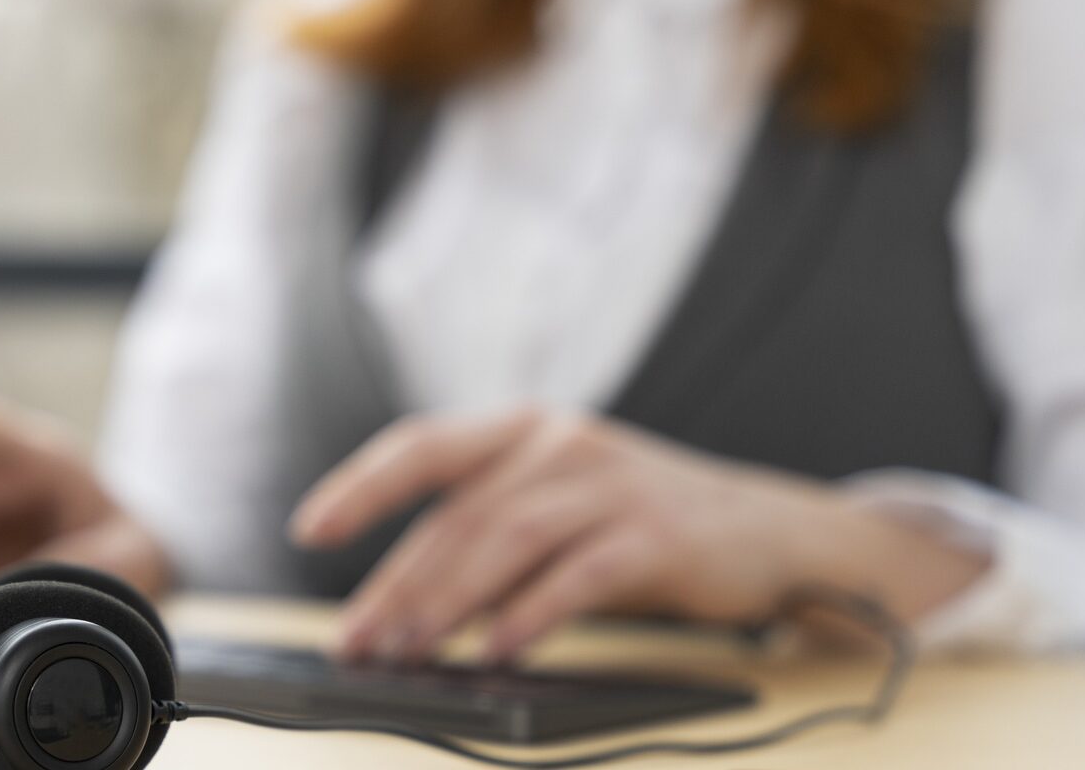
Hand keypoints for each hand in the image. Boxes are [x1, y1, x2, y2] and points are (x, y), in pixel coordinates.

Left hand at [290, 407, 987, 663]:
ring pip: (507, 539)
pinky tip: (500, 651)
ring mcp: (610, 484)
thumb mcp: (559, 512)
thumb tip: (404, 614)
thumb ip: (490, 542)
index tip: (308, 529)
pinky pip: (579, 574)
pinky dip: (534, 614)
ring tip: (410, 652)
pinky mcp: (657, 534)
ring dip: (450, 601)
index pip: (421, 448)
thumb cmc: (644, 527)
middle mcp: (560, 444)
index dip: (360, 485)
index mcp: (522, 432)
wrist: (775, 532)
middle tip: (358, 642)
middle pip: (458, 514)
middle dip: (398, 583)